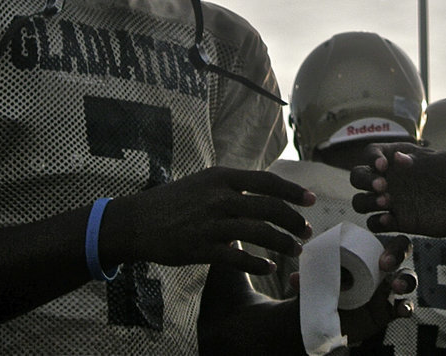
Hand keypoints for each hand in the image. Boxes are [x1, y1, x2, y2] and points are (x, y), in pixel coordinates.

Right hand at [106, 166, 314, 273]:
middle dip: (293, 221)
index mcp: (222, 177)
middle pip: (269, 208)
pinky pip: (238, 258)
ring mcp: (210, 223)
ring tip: (294, 250)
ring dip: (282, 244)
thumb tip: (263, 193)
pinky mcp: (201, 248)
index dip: (292, 192)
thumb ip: (232, 186)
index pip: (267, 181)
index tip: (311, 200)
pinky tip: (268, 268)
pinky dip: (258, 264)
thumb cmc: (172, 201)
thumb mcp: (203, 182)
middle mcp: (219, 197)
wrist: (135, 221)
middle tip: (306, 231)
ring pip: (259, 233)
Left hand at [289, 234, 416, 344]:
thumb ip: (307, 279)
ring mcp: (387, 290)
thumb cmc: (320, 291)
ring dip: (406, 280)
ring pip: (408, 279)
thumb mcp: (315, 282)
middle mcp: (380, 268)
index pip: (380, 238)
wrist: (320, 319)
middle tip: (385, 265)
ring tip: (397, 287)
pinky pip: (405, 307)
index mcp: (365, 254)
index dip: (387, 243)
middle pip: (401, 253)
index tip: (380, 256)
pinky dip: (407, 307)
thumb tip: (294, 278)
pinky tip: (402, 310)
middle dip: (398, 254)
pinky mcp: (388, 311)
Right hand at [349, 143, 445, 236]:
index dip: (372, 159)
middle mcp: (392, 178)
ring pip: (361, 200)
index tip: (384, 166)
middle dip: (364, 180)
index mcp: (401, 157)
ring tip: (387, 203)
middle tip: (383, 187)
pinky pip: (376, 224)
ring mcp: (394, 200)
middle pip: (358, 176)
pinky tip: (391, 220)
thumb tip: (397, 159)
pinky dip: (377, 223)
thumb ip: (423, 162)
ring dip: (367, 202)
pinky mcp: (401, 221)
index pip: (372, 153)